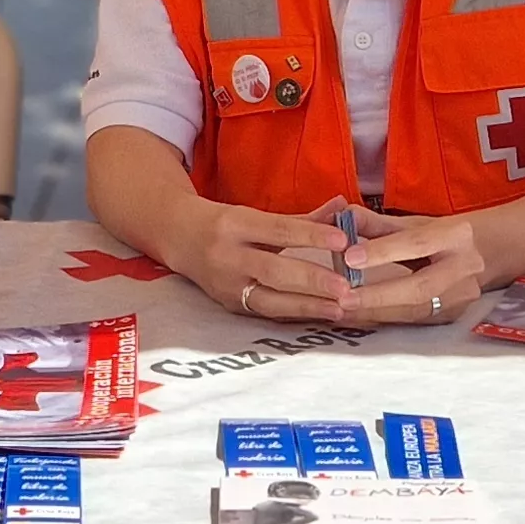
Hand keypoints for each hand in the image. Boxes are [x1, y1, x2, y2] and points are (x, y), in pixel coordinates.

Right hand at [175, 199, 356, 323]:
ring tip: (340, 308)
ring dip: (308, 306)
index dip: (311, 236)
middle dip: (312, 280)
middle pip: (274, 271)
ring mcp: (226, 285)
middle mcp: (228, 256)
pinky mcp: (229, 305)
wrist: (178, 238)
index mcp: (235, 224)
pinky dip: (295, 314)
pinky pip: (266, 312)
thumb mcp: (256, 214)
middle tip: (346, 287)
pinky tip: (320, 315)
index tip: (343, 240)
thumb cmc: (225, 223)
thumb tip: (343, 209)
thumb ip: (301, 218)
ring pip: (270, 300)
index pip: (279, 231)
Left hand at [337, 207, 489, 326]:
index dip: (382, 252)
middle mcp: (465, 267)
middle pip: (420, 287)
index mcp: (456, 235)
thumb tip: (343, 219)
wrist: (484, 254)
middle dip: (379, 295)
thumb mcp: (415, 223)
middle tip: (344, 298)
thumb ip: (378, 223)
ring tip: (343, 310)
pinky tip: (360, 317)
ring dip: (377, 312)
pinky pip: (415, 320)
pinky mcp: (454, 316)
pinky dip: (385, 319)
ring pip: (416, 310)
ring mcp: (463, 296)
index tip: (350, 256)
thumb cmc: (443, 236)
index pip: (416, 244)